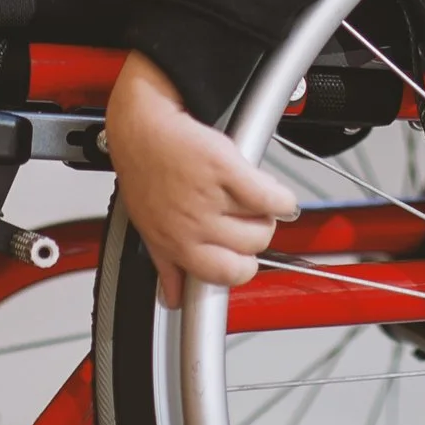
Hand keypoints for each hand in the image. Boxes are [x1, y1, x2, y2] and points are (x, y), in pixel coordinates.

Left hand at [105, 51, 298, 306]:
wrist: (143, 126)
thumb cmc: (144, 172)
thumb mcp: (147, 229)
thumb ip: (166, 266)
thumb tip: (172, 298)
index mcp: (177, 245)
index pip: (227, 277)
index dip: (241, 266)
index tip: (242, 255)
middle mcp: (194, 227)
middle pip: (252, 250)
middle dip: (256, 236)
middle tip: (248, 219)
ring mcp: (211, 199)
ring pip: (264, 224)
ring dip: (267, 213)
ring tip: (255, 199)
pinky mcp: (227, 171)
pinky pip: (271, 197)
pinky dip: (281, 197)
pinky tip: (274, 193)